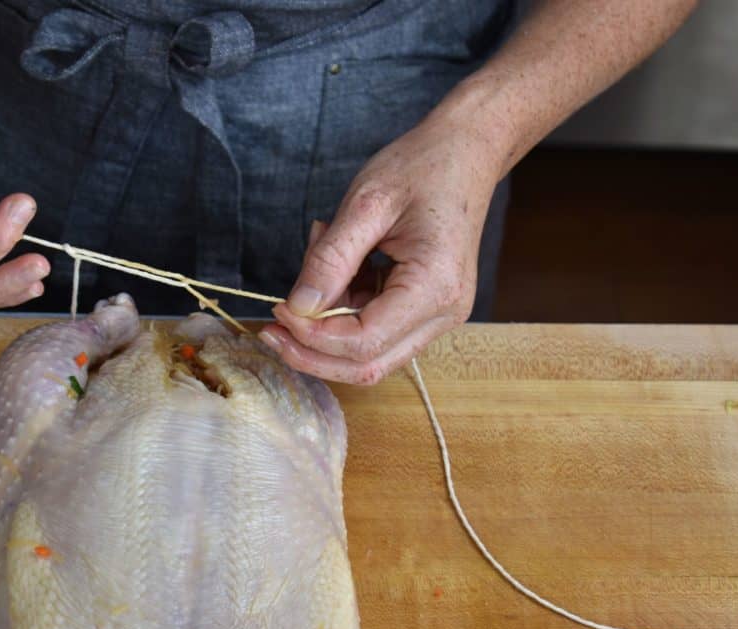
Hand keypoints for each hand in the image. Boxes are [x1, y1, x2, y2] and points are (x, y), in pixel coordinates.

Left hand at [259, 114, 502, 383]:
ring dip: (325, 331)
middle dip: (312, 353)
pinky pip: (375, 330)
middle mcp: (444, 312)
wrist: (466, 152)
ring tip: (310, 270)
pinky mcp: (425, 309)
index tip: (278, 309)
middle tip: (271, 329)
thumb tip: (298, 307)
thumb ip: (330, 259)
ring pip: (369, 355)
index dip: (312, 335)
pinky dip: (343, 311)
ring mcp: (438, 315)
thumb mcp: (365, 204)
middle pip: (366, 366)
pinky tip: (333, 268)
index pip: (363, 342)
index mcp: (435, 287)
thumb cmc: (422, 168)